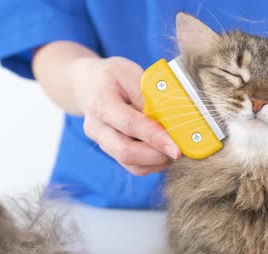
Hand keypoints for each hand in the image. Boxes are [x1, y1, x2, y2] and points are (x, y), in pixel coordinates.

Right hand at [73, 56, 180, 175]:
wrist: (87, 85)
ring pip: (130, 164)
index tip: (176, 148)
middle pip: (125, 152)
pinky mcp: (111, 152)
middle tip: (179, 151)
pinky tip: (164, 152)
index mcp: (101, 103)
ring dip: (156, 162)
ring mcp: (102, 143)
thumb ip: (148, 95)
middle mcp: (97, 127)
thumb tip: (170, 117)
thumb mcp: (130, 73)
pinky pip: (133, 166)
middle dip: (157, 156)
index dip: (155, 137)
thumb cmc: (112, 77)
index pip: (129, 124)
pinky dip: (152, 164)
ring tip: (173, 150)